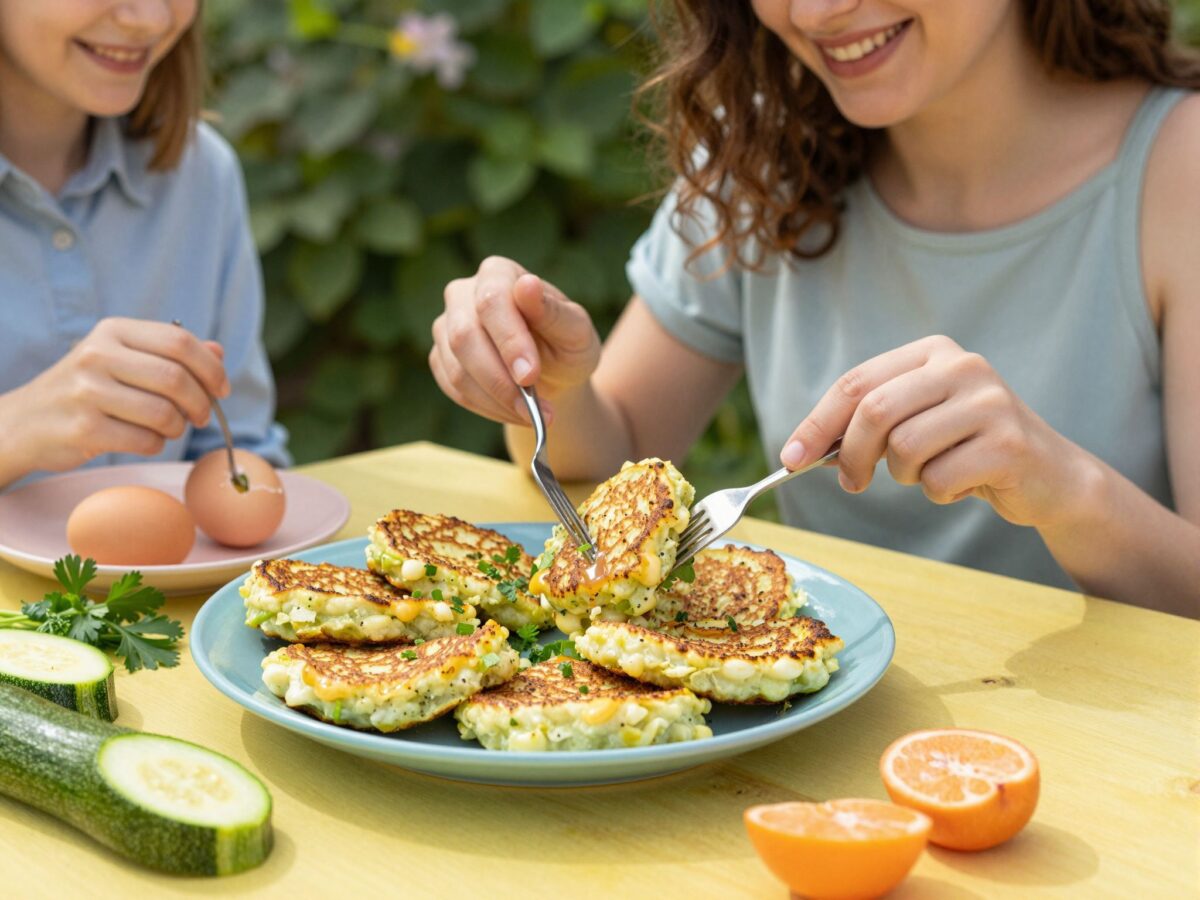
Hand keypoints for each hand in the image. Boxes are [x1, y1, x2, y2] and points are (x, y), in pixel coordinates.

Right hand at [0, 317, 228, 482]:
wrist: (24, 422)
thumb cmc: (85, 389)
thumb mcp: (122, 359)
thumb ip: (170, 354)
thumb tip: (219, 352)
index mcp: (113, 331)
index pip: (180, 343)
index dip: (211, 368)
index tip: (222, 390)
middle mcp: (97, 355)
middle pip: (176, 378)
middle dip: (201, 403)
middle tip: (202, 416)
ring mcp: (88, 392)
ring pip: (164, 413)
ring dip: (179, 427)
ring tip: (171, 428)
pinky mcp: (84, 428)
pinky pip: (145, 440)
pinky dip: (156, 444)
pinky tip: (145, 440)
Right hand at [430, 256, 600, 425]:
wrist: (553, 373)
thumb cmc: (567, 344)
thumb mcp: (575, 331)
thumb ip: (554, 312)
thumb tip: (527, 285)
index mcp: (498, 273)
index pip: (492, 301)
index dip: (508, 340)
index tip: (530, 375)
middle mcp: (463, 294)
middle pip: (464, 336)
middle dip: (500, 379)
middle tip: (533, 409)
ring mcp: (446, 327)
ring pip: (457, 369)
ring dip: (496, 401)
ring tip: (534, 416)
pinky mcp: (440, 359)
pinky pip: (454, 389)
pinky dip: (487, 408)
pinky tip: (515, 413)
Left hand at [779, 335, 1093, 527]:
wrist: (1049, 475)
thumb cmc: (966, 448)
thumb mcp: (916, 420)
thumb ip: (866, 423)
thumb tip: (801, 451)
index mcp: (932, 352)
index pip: (856, 383)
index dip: (816, 424)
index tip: (790, 459)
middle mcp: (962, 366)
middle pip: (874, 412)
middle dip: (851, 456)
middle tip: (851, 483)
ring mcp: (989, 402)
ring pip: (904, 450)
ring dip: (906, 477)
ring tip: (934, 472)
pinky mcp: (1008, 443)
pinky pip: (938, 481)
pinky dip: (939, 493)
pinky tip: (966, 482)